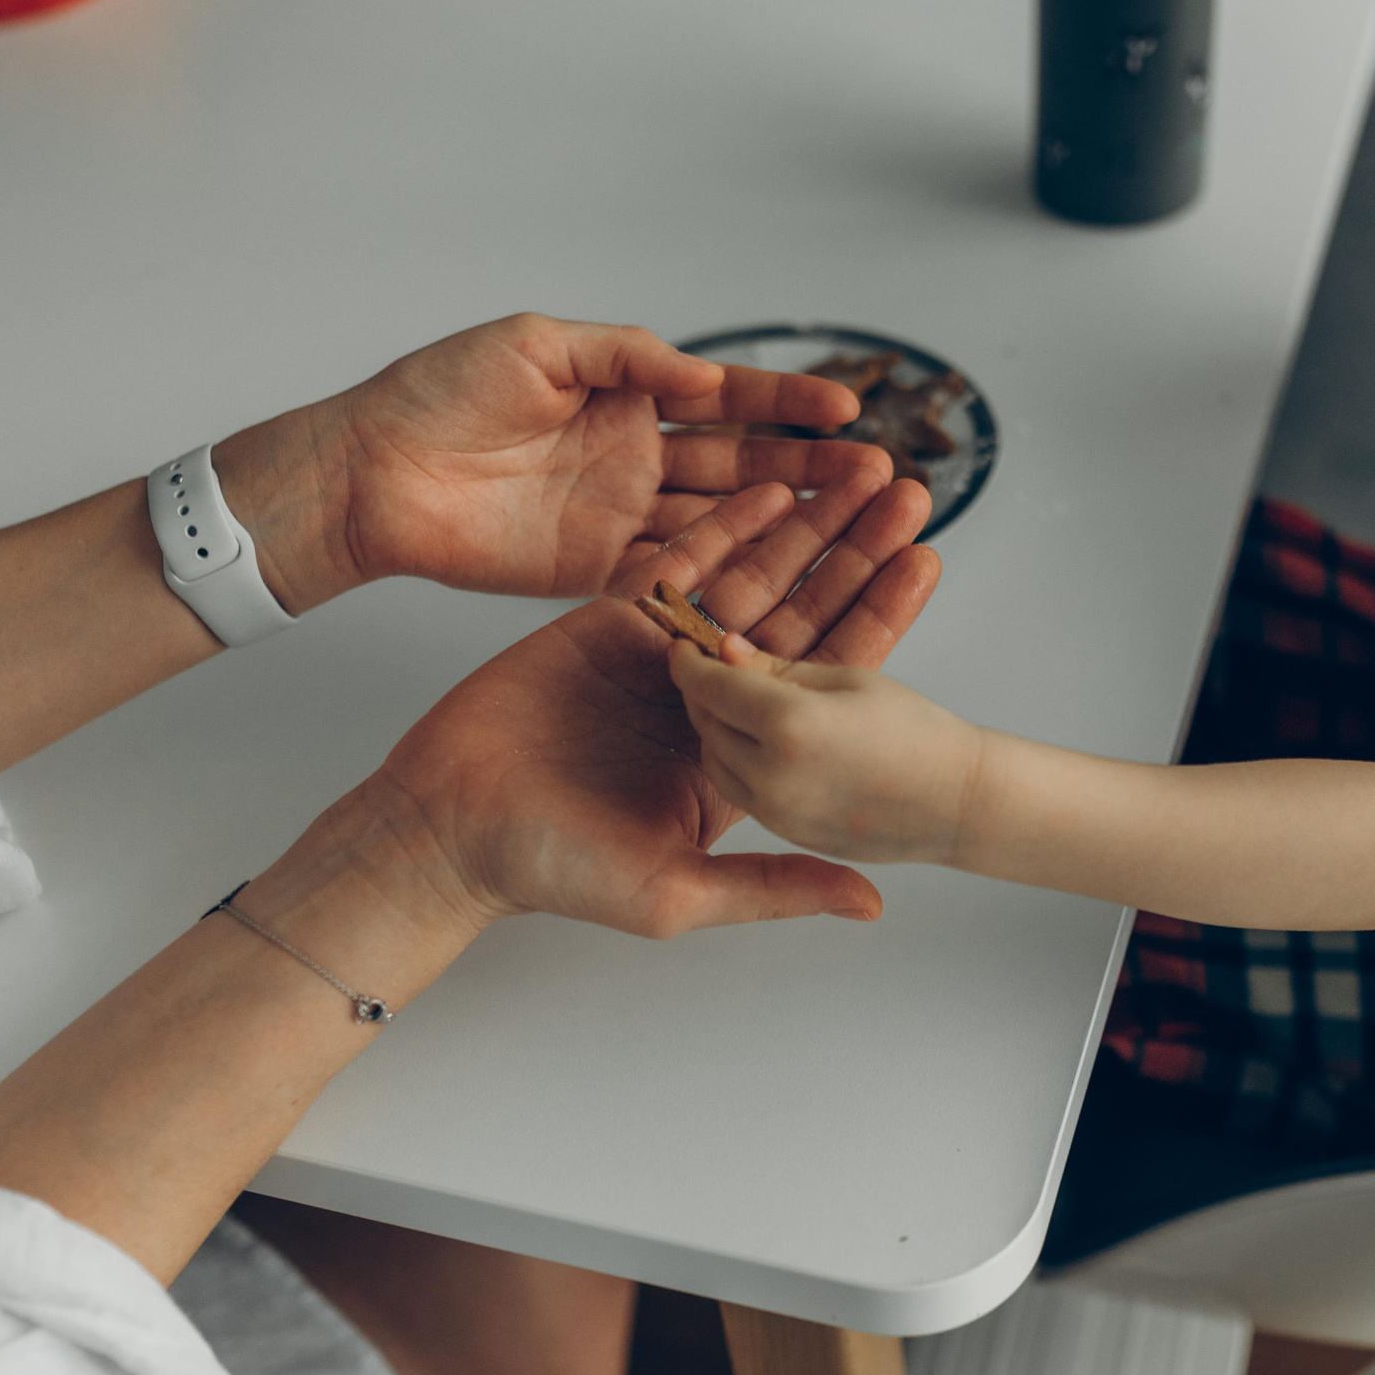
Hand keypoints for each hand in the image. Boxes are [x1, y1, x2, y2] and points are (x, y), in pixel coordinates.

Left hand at [334, 314, 887, 599]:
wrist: (372, 471)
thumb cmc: (438, 393)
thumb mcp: (538, 346)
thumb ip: (626, 356)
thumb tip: (705, 373)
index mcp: (627, 395)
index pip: (727, 399)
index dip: (787, 403)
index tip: (845, 408)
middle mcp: (635, 459)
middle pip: (742, 464)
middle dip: (811, 468)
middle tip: (877, 474)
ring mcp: (620, 518)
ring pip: (721, 521)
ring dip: (786, 522)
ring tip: (853, 520)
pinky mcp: (594, 573)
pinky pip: (672, 573)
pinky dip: (725, 571)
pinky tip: (779, 570)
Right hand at [358, 472, 941, 937]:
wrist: (448, 828)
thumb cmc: (554, 871)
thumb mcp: (679, 893)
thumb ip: (774, 888)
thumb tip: (871, 902)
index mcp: (739, 758)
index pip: (824, 681)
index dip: (876, 621)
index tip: (926, 565)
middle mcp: (709, 703)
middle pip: (799, 616)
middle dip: (852, 556)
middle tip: (908, 496)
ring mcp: (660, 658)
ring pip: (746, 581)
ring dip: (800, 527)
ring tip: (855, 472)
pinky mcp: (606, 624)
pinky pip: (673, 566)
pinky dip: (718, 527)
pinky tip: (765, 483)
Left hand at [667, 635, 985, 865]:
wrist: (956, 803)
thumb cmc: (916, 732)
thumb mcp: (846, 679)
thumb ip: (777, 668)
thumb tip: (726, 651)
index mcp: (787, 724)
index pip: (711, 684)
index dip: (691, 660)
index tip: (685, 644)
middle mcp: (770, 775)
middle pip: (706, 724)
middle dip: (701, 692)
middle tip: (710, 669)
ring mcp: (775, 811)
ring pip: (715, 761)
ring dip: (716, 729)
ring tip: (736, 702)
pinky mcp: (785, 832)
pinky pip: (739, 790)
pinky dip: (737, 761)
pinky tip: (759, 739)